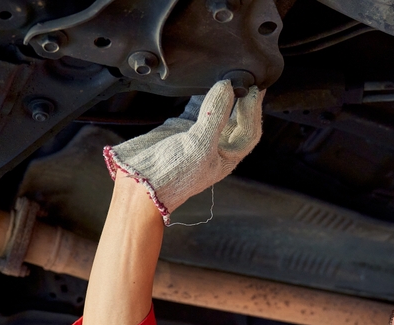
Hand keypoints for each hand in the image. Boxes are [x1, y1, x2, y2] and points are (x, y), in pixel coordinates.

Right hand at [103, 79, 264, 224]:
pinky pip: (195, 107)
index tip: (254, 88)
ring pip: (216, 110)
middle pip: (235, 119)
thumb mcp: (200, 144)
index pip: (249, 131)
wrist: (139, 182)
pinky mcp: (180, 127)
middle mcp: (216, 146)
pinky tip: (202, 80)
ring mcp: (198, 135)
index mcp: (227, 157)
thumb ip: (216, 114)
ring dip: (221, 94)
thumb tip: (227, 85)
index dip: (254, 110)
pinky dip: (200, 94)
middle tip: (245, 75)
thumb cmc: (174, 173)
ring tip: (227, 73)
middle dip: (241, 100)